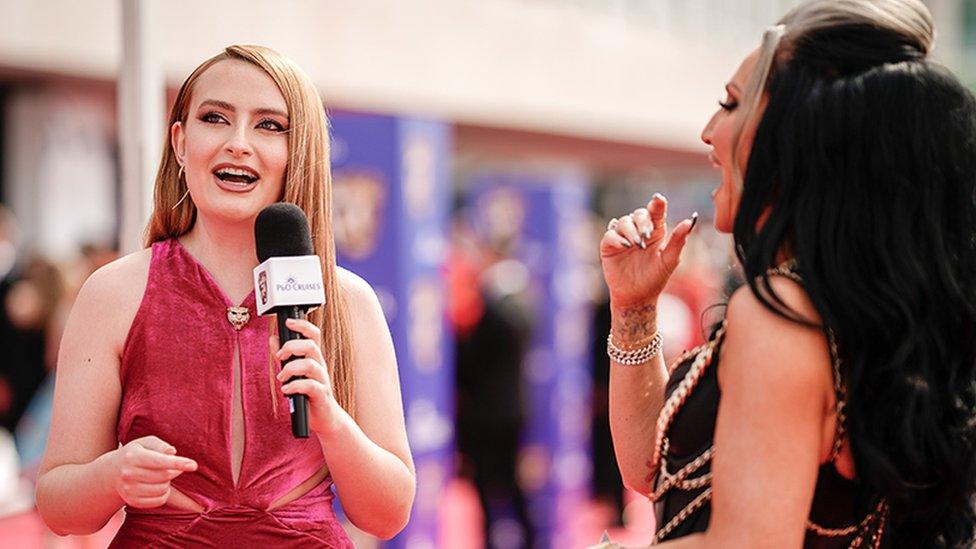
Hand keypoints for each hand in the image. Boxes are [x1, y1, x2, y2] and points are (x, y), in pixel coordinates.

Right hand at [111, 436, 196, 508]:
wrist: (113, 471)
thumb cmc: (136, 453)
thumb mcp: (146, 442)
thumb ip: (160, 445)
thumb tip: (172, 452)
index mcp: (132, 457)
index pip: (160, 462)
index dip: (179, 463)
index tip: (194, 465)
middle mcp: (128, 474)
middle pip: (164, 476)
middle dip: (175, 471)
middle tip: (173, 468)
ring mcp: (128, 489)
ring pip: (162, 490)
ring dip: (169, 483)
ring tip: (163, 476)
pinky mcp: (131, 501)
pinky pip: (158, 501)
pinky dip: (164, 494)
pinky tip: (160, 486)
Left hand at [274, 318, 342, 435]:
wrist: (325, 419)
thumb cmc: (309, 395)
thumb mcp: (294, 373)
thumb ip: (284, 357)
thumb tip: (273, 339)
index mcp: (314, 359)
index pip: (313, 335)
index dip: (302, 325)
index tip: (288, 322)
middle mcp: (320, 367)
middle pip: (311, 346)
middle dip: (291, 347)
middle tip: (280, 357)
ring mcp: (322, 381)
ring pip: (311, 365)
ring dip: (291, 369)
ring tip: (281, 378)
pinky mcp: (321, 395)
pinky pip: (311, 386)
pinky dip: (295, 386)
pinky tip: (286, 391)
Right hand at [600, 193, 695, 307]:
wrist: (637, 297)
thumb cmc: (655, 278)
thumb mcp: (669, 260)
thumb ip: (678, 240)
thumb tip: (690, 221)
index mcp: (655, 231)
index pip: (656, 212)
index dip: (657, 204)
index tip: (658, 199)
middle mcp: (638, 231)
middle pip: (638, 214)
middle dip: (643, 222)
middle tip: (647, 235)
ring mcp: (623, 237)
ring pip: (623, 222)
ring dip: (631, 231)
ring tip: (636, 245)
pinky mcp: (609, 246)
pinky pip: (610, 235)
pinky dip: (617, 238)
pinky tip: (625, 246)